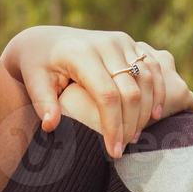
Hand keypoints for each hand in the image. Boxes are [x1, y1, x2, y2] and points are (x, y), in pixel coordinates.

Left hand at [2, 25, 192, 156]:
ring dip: (146, 111)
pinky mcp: (129, 43)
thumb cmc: (36, 66)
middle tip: (123, 149)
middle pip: (130, 90)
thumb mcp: (33, 82)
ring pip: (147, 79)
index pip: (107, 95)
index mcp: (81, 54)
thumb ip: (43, 103)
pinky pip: (153, 67)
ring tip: (134, 137)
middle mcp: (105, 44)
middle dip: (130, 124)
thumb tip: (51, 126)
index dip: (113, 126)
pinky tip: (156, 116)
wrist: (45, 40)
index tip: (113, 151)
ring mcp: (120, 41)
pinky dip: (158, 91)